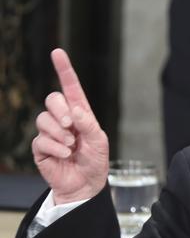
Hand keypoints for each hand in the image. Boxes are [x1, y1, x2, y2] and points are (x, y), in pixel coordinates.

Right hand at [32, 49, 108, 203]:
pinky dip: (55, 147)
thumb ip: (89, 124)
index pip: (70, 87)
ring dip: (59, 133)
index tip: (58, 52)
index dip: (64, 70)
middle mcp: (63, 119)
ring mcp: (50, 132)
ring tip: (71, 146)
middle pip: (52, 99)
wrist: (86, 184)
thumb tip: (75, 110)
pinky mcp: (40, 147)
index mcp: (80, 113)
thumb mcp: (99, 141)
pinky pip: (41, 140)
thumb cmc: (95, 161)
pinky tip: (65, 155)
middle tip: (71, 125)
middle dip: (60, 110)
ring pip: (43, 119)